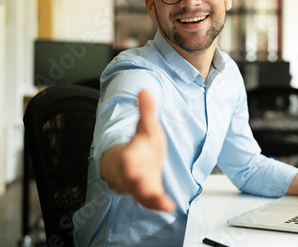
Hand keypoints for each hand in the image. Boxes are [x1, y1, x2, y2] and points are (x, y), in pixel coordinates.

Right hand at [101, 90, 174, 211]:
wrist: (133, 166)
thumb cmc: (139, 147)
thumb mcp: (146, 127)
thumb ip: (146, 111)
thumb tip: (145, 90)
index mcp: (130, 156)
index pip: (127, 158)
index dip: (128, 161)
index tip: (129, 162)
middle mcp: (132, 174)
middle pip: (132, 180)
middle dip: (135, 182)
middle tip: (139, 183)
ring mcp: (140, 186)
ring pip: (142, 194)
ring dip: (151, 198)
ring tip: (163, 203)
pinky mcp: (149, 195)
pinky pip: (153, 202)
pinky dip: (160, 205)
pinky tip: (170, 207)